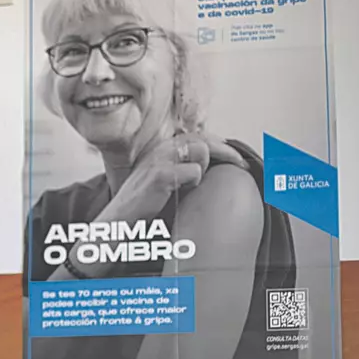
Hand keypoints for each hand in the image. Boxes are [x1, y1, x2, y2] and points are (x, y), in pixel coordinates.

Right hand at [107, 132, 248, 223]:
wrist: (116, 222)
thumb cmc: (139, 205)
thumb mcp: (160, 181)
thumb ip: (179, 169)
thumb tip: (208, 166)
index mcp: (160, 149)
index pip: (197, 136)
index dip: (218, 144)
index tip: (234, 156)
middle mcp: (159, 150)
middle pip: (203, 139)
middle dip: (225, 150)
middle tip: (241, 164)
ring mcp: (159, 160)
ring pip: (200, 150)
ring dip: (205, 167)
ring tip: (199, 182)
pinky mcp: (160, 175)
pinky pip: (193, 171)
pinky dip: (194, 180)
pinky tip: (184, 190)